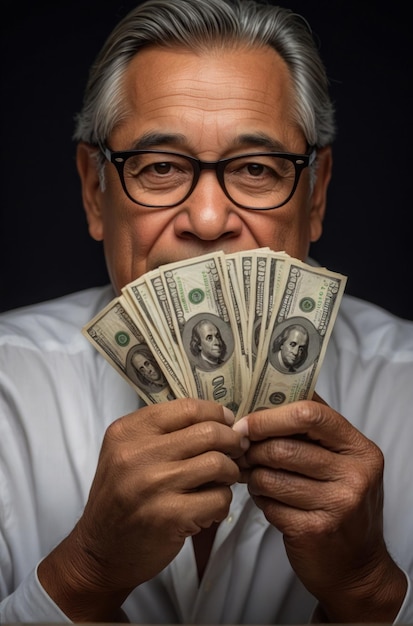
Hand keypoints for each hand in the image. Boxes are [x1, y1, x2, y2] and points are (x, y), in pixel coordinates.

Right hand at [38, 398, 247, 619]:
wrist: (99, 550)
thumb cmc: (121, 497)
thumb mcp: (126, 452)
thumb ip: (164, 432)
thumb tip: (220, 421)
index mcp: (128, 432)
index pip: (187, 408)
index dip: (216, 413)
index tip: (227, 423)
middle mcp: (137, 455)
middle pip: (208, 433)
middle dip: (232, 441)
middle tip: (236, 451)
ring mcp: (153, 486)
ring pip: (217, 463)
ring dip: (230, 472)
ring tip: (223, 480)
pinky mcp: (169, 517)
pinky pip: (218, 499)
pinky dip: (223, 502)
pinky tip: (211, 507)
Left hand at [233, 393, 406, 621]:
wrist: (358, 567)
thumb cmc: (341, 504)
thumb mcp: (342, 463)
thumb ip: (312, 433)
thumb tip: (263, 403)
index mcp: (359, 449)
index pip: (310, 413)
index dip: (270, 416)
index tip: (246, 423)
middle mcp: (355, 475)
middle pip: (284, 447)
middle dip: (253, 449)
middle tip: (240, 452)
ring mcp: (337, 505)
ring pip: (270, 477)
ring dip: (252, 475)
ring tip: (252, 475)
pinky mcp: (315, 530)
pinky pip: (269, 504)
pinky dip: (260, 499)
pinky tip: (265, 499)